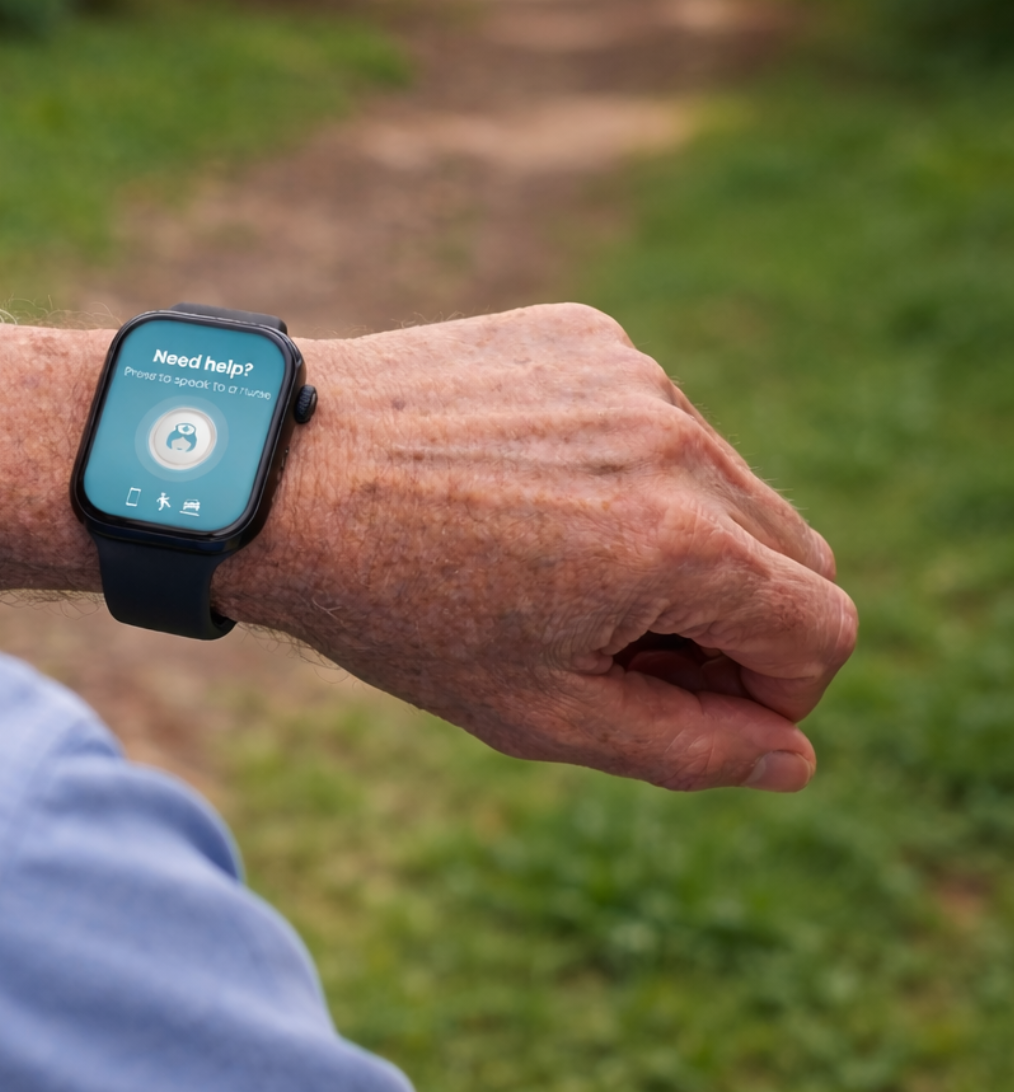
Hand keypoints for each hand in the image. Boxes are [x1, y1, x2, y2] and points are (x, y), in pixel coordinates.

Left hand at [216, 304, 856, 792]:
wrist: (270, 472)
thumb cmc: (390, 603)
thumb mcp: (535, 711)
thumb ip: (684, 747)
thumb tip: (791, 757)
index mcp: (681, 541)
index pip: (820, 630)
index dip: (771, 692)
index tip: (685, 703)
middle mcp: (677, 440)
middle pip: (792, 552)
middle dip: (734, 622)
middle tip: (615, 651)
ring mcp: (632, 373)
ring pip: (725, 483)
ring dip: (679, 543)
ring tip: (550, 571)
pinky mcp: (585, 334)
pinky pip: (654, 417)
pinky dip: (622, 469)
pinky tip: (519, 496)